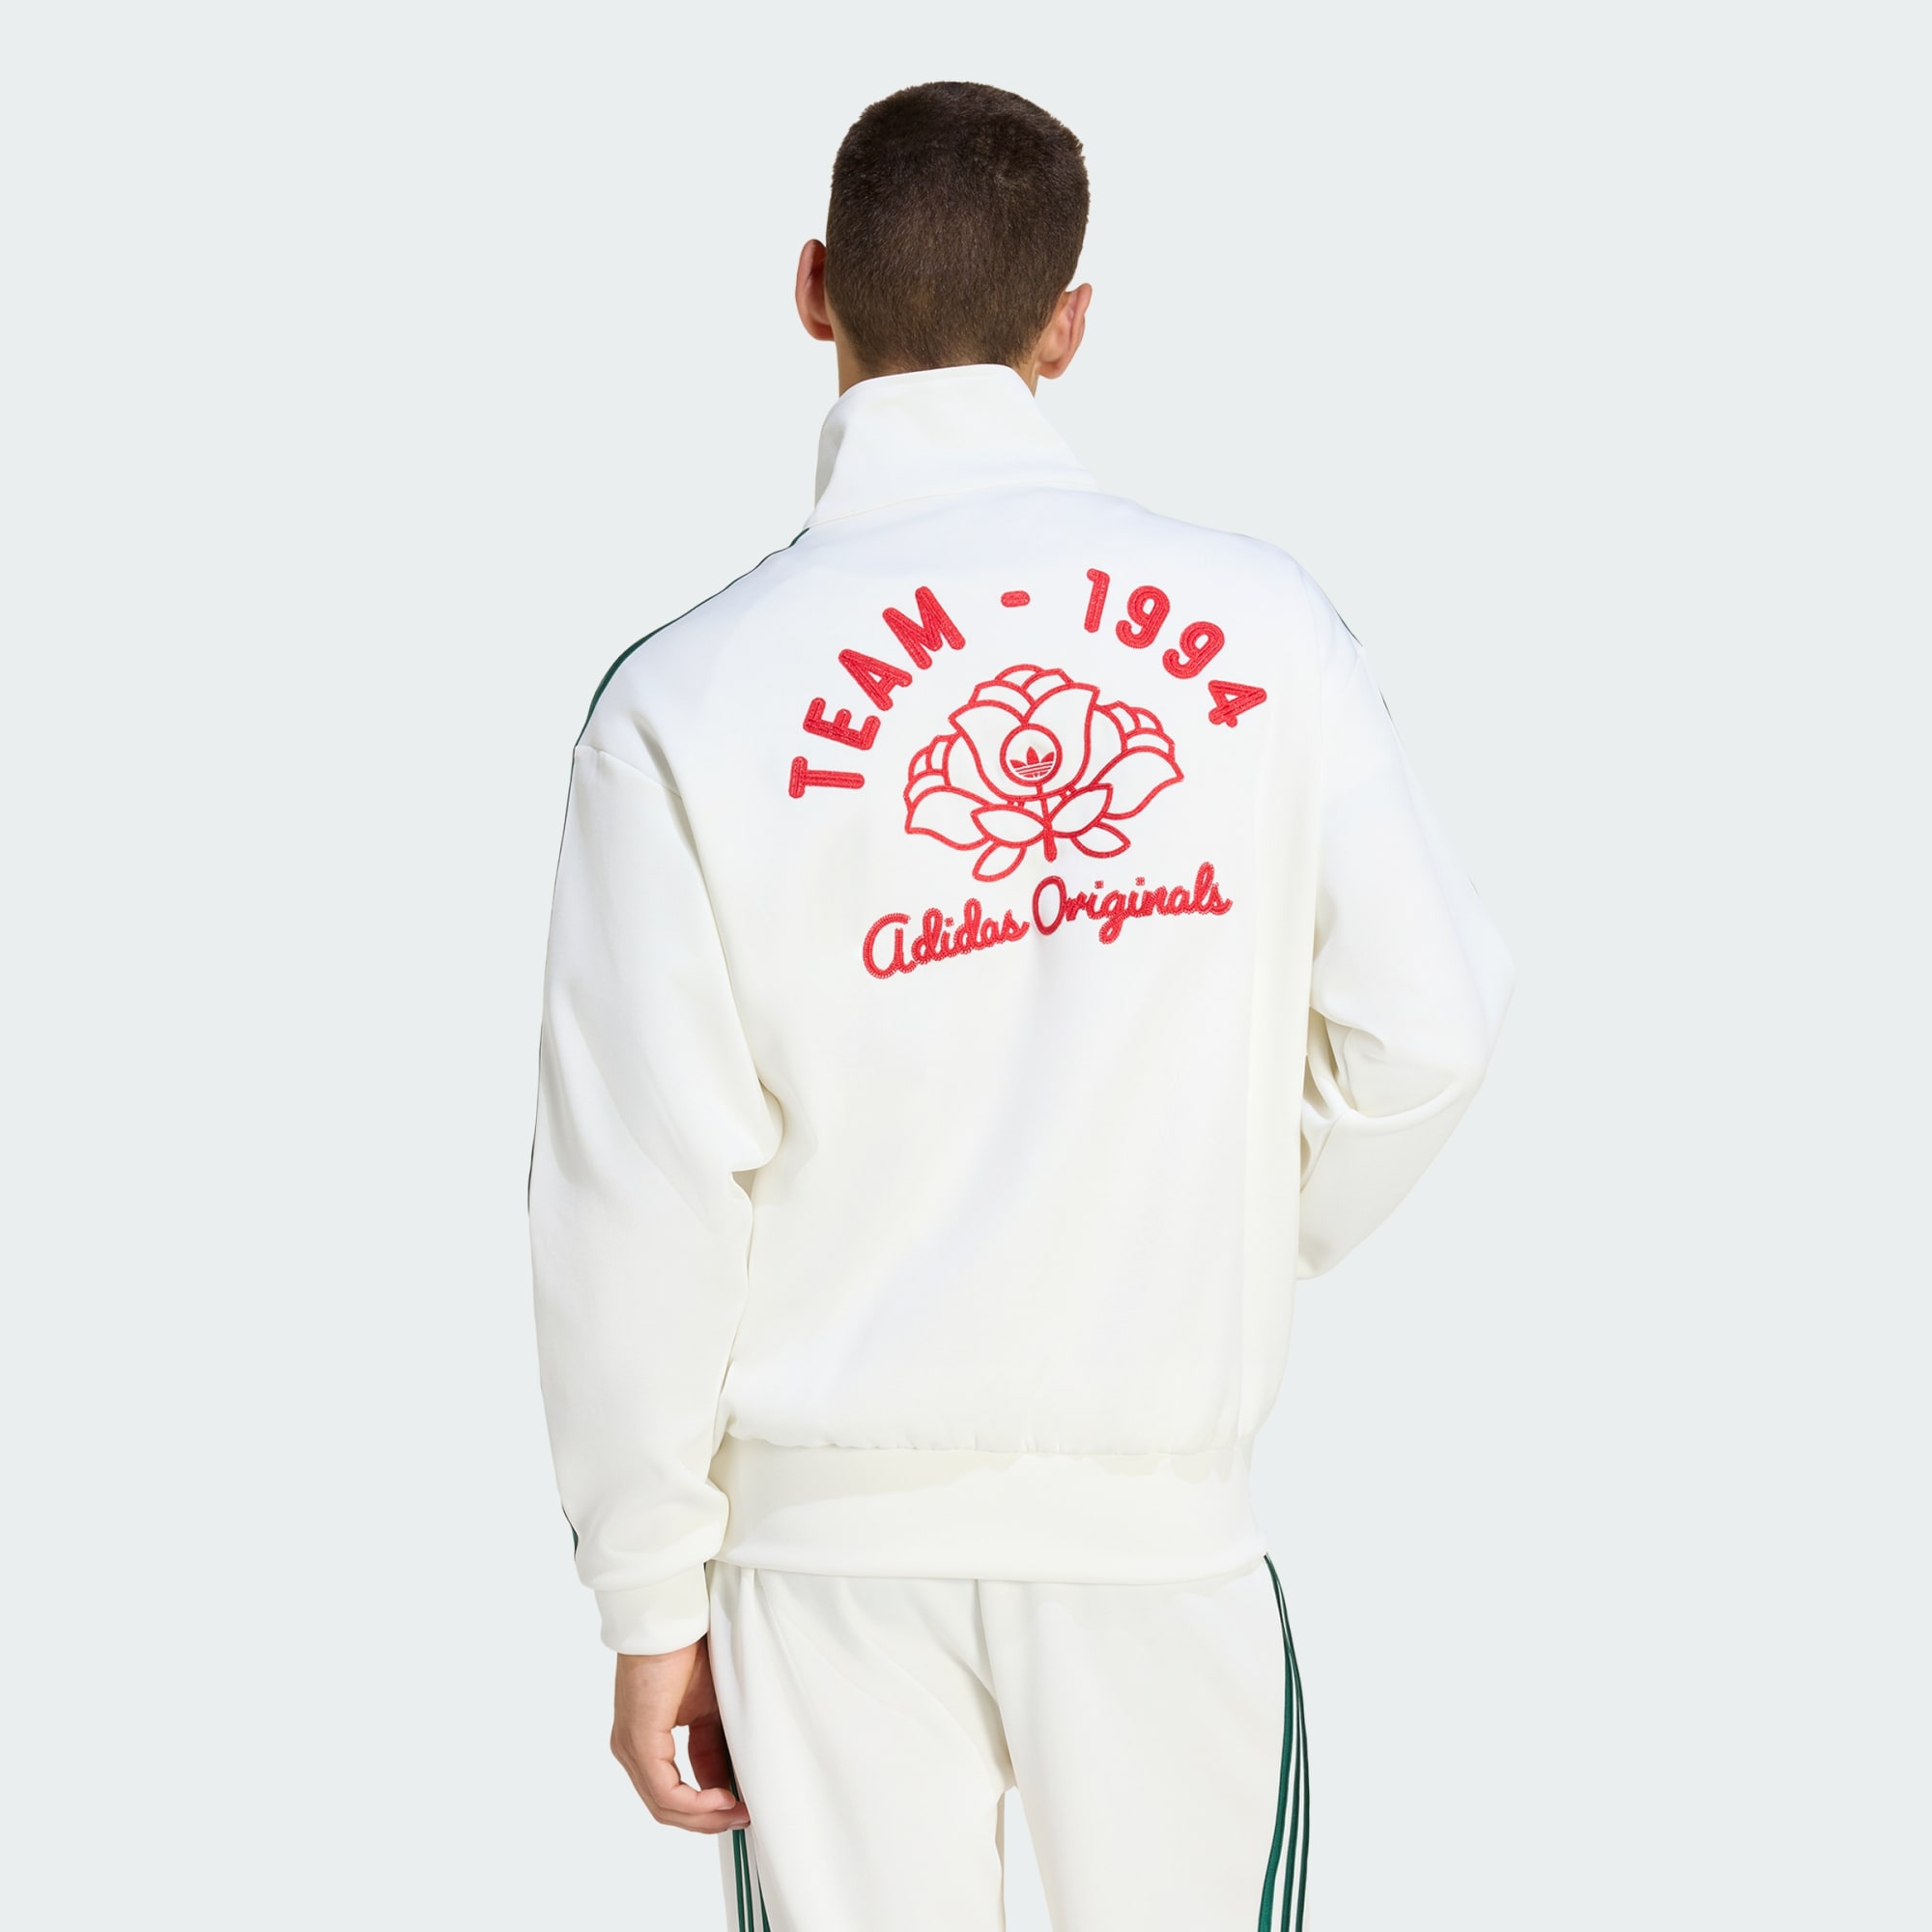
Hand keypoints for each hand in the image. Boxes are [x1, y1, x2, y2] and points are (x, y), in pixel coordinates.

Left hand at [610, 1637, 748, 1833]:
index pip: (675, 1791)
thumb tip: (731, 1783)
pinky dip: (695, 1802)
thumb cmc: (690, 1652)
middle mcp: (632, 1750)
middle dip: (707, 1820)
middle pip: (667, 1807)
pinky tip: (721, 1798)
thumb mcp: (711, 1710)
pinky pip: (664, 1790)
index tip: (742, 1810)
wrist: (673, 1620)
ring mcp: (631, 1748)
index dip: (709, 1808)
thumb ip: (715, 1748)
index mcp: (646, 1741)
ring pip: (664, 1805)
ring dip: (704, 1817)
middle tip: (743, 1819)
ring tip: (737, 1812)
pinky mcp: (639, 1741)